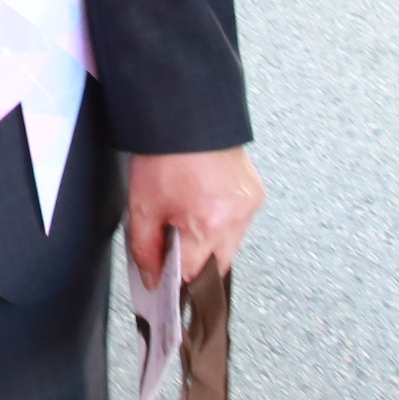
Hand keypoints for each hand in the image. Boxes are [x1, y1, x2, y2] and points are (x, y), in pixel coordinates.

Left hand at [127, 147, 263, 286]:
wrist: (186, 116)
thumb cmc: (163, 156)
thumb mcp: (142, 206)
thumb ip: (145, 249)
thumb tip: (152, 278)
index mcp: (207, 225)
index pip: (193, 276)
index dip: (175, 281)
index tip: (164, 283)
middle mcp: (235, 219)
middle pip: (217, 267)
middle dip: (195, 268)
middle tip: (174, 256)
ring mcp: (249, 207)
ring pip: (231, 247)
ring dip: (210, 246)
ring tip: (187, 225)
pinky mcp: (256, 195)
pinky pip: (240, 224)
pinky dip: (222, 225)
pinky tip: (204, 209)